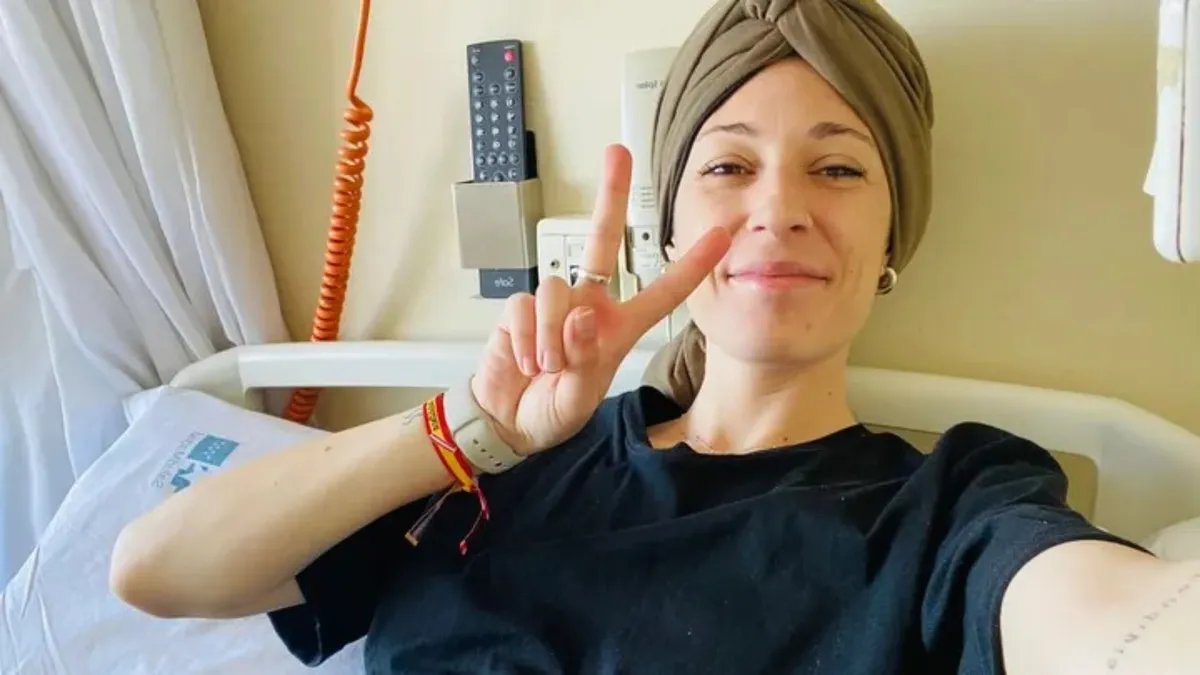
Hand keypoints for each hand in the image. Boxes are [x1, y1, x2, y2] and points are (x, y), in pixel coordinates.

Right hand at [471, 144, 730, 455]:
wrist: (508, 422)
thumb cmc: (553, 409)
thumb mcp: (578, 398)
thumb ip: (582, 359)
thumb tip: (582, 315)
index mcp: (618, 327)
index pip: (662, 291)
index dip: (692, 264)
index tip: (721, 234)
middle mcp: (589, 306)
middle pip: (602, 241)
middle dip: (610, 195)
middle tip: (618, 153)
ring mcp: (554, 305)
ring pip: (558, 290)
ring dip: (553, 334)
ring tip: (548, 366)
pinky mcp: (520, 309)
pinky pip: (526, 307)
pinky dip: (527, 337)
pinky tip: (526, 361)